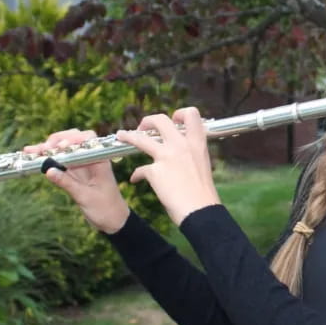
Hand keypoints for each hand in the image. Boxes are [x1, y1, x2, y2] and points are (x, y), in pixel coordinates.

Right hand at [24, 129, 130, 232]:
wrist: (113, 221)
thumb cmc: (106, 209)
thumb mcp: (85, 197)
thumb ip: (67, 183)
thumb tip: (48, 170)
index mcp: (100, 161)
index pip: (87, 139)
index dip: (73, 139)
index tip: (61, 146)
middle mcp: (91, 160)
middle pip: (73, 141)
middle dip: (57, 141)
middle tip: (43, 149)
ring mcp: (82, 166)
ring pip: (64, 151)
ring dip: (48, 149)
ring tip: (30, 150)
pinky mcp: (75, 174)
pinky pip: (60, 163)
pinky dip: (48, 160)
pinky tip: (34, 157)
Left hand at [115, 107, 220, 225]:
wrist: (201, 211)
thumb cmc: (204, 192)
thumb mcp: (202, 165)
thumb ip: (190, 154)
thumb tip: (179, 155)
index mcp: (197, 142)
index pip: (190, 113)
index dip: (179, 114)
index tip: (173, 121)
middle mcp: (181, 145)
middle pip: (160, 120)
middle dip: (149, 120)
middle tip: (143, 128)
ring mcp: (167, 157)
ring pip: (141, 138)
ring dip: (128, 136)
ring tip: (121, 136)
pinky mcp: (155, 172)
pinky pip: (141, 169)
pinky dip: (137, 175)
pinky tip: (135, 179)